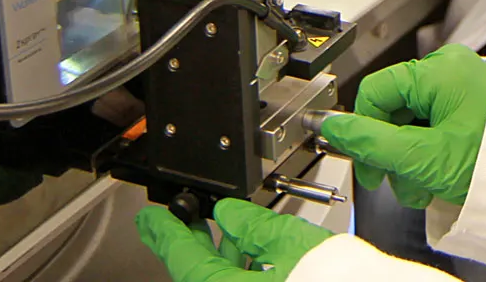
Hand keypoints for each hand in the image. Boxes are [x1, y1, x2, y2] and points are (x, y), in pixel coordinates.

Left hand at [138, 198, 335, 281]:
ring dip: (222, 253)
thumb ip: (251, 224)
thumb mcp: (290, 240)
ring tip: (225, 227)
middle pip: (200, 272)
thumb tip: (229, 211)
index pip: (183, 260)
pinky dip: (242, 268)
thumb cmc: (335, 280)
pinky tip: (251, 249)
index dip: (164, 234)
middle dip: (193, 240)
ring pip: (223, 279)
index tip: (150, 222)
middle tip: (182, 218)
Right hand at [320, 44, 485, 207]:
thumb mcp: (423, 155)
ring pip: (417, 123)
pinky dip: (433, 153)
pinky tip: (440, 177)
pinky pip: (440, 126)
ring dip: (412, 159)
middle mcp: (451, 71)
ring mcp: (467, 88)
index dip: (362, 130)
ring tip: (424, 188)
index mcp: (436, 72)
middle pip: (396, 110)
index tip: (364, 162)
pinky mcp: (478, 106)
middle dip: (392, 153)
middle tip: (396, 183)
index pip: (374, 92)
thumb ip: (371, 142)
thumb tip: (333, 128)